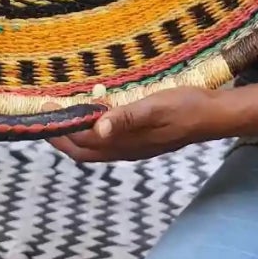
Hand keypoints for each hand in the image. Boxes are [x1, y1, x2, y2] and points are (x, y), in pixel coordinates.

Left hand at [47, 85, 231, 163]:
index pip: (83, 141)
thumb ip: (126, 117)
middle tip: (44, 118)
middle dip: (61, 138)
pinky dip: (93, 132)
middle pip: (83, 151)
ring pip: (95, 149)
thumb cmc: (185, 107)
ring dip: (75, 136)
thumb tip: (97, 129)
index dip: (62, 128)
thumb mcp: (155, 107)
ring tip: (63, 117)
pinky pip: (108, 142)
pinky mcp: (141, 142)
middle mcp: (126, 150)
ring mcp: (134, 148)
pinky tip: (94, 117)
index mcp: (126, 143)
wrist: (213, 116)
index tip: (46, 110)